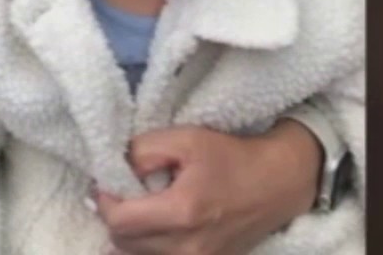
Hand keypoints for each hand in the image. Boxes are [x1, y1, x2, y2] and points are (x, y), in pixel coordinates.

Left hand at [94, 124, 321, 253]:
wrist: (277, 183)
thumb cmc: (232, 157)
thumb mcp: (185, 139)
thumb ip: (143, 151)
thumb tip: (116, 170)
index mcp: (182, 213)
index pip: (118, 221)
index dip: (104, 200)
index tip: (109, 182)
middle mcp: (187, 248)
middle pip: (122, 243)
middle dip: (116, 216)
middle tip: (125, 193)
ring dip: (131, 234)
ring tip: (142, 208)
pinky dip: (148, 247)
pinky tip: (156, 227)